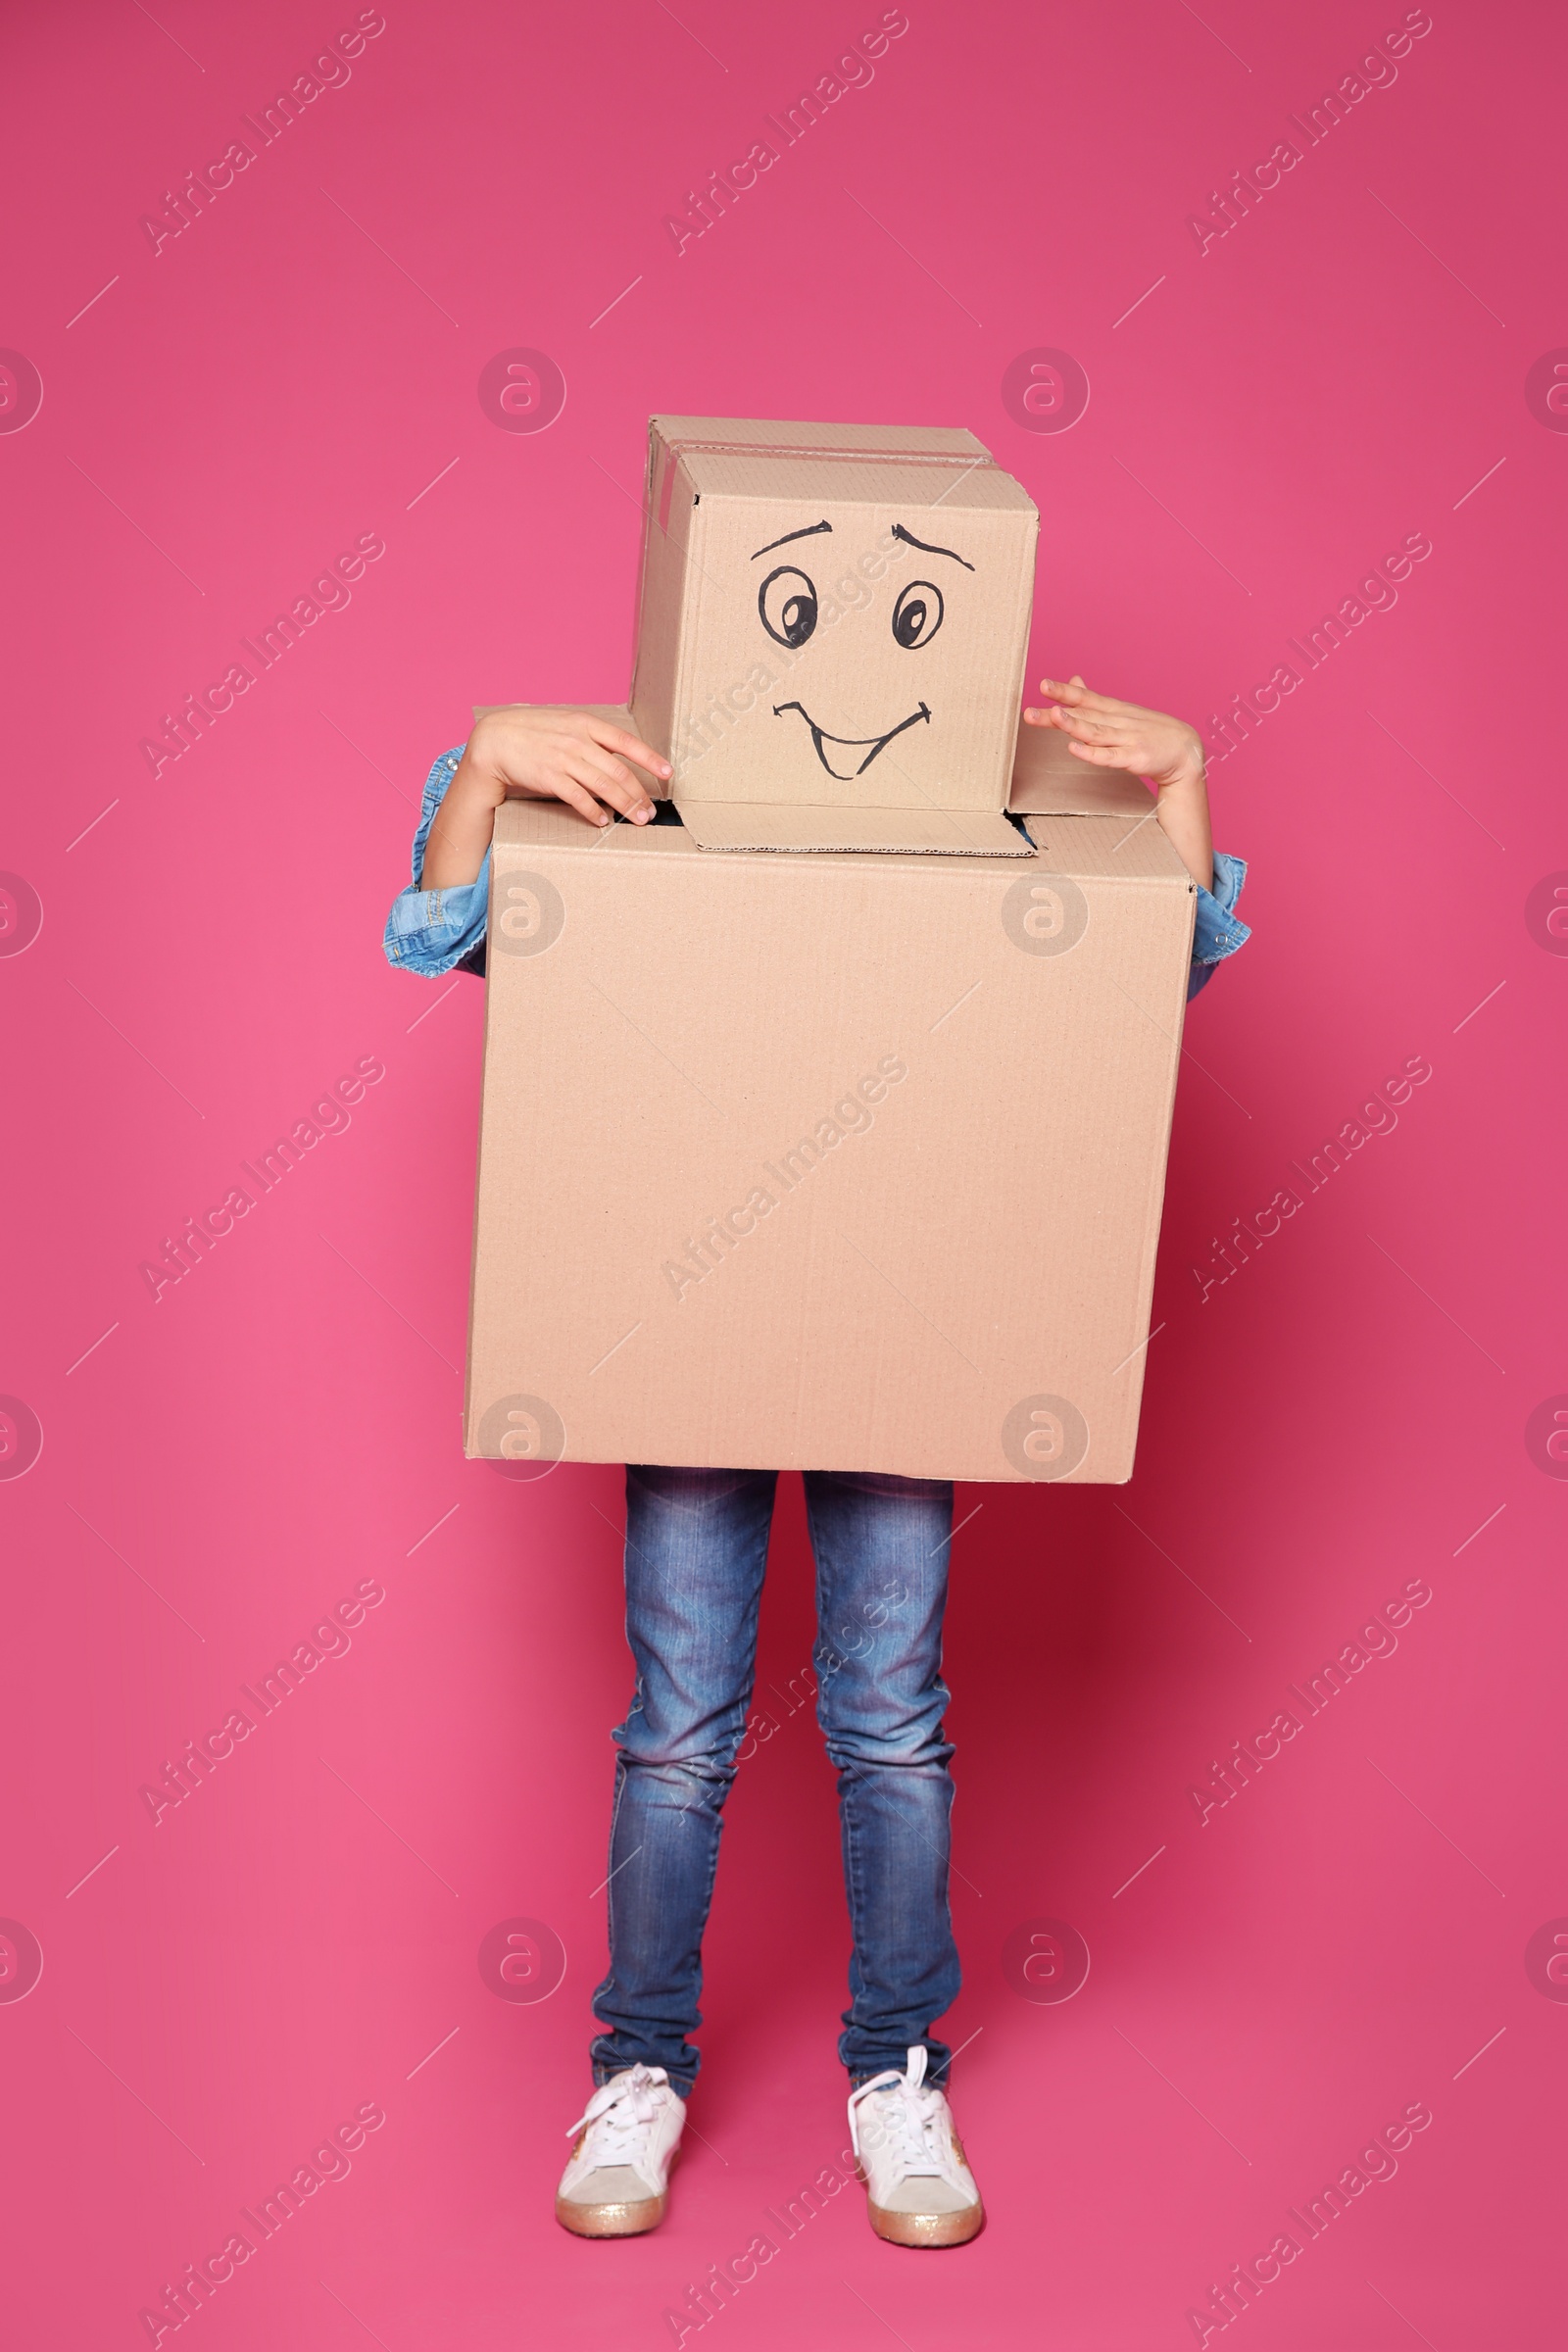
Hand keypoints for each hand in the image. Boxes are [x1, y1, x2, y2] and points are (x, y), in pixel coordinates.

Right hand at [469, 705, 670, 827]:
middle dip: (639, 794)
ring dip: (624, 805)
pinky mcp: (550, 777)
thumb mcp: (564, 724)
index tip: (668, 773)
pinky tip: (603, 821)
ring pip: (604, 786)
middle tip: (650, 811)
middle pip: (619, 771)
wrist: (495, 739)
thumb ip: (589, 737)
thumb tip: (616, 755)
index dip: (650, 758)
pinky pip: (579, 798)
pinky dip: (594, 811)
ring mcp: (564, 759)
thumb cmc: (532, 732)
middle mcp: (578, 740)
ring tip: (637, 819)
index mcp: (585, 723)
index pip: (626, 741)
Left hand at [1023, 674, 1203, 789]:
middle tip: (1030, 710)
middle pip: (1083, 716)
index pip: (1085, 698)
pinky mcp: (1134, 758)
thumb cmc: (1150, 732)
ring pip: (1095, 732)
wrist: (1186, 751)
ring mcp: (1126, 739)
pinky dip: (1091, 753)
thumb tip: (1074, 681)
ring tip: (1053, 717)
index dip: (1064, 692)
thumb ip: (1094, 700)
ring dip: (1074, 725)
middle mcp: (1118, 721)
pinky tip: (1074, 748)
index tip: (1042, 685)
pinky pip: (1109, 757)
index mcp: (1113, 710)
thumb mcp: (1122, 712)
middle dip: (1056, 712)